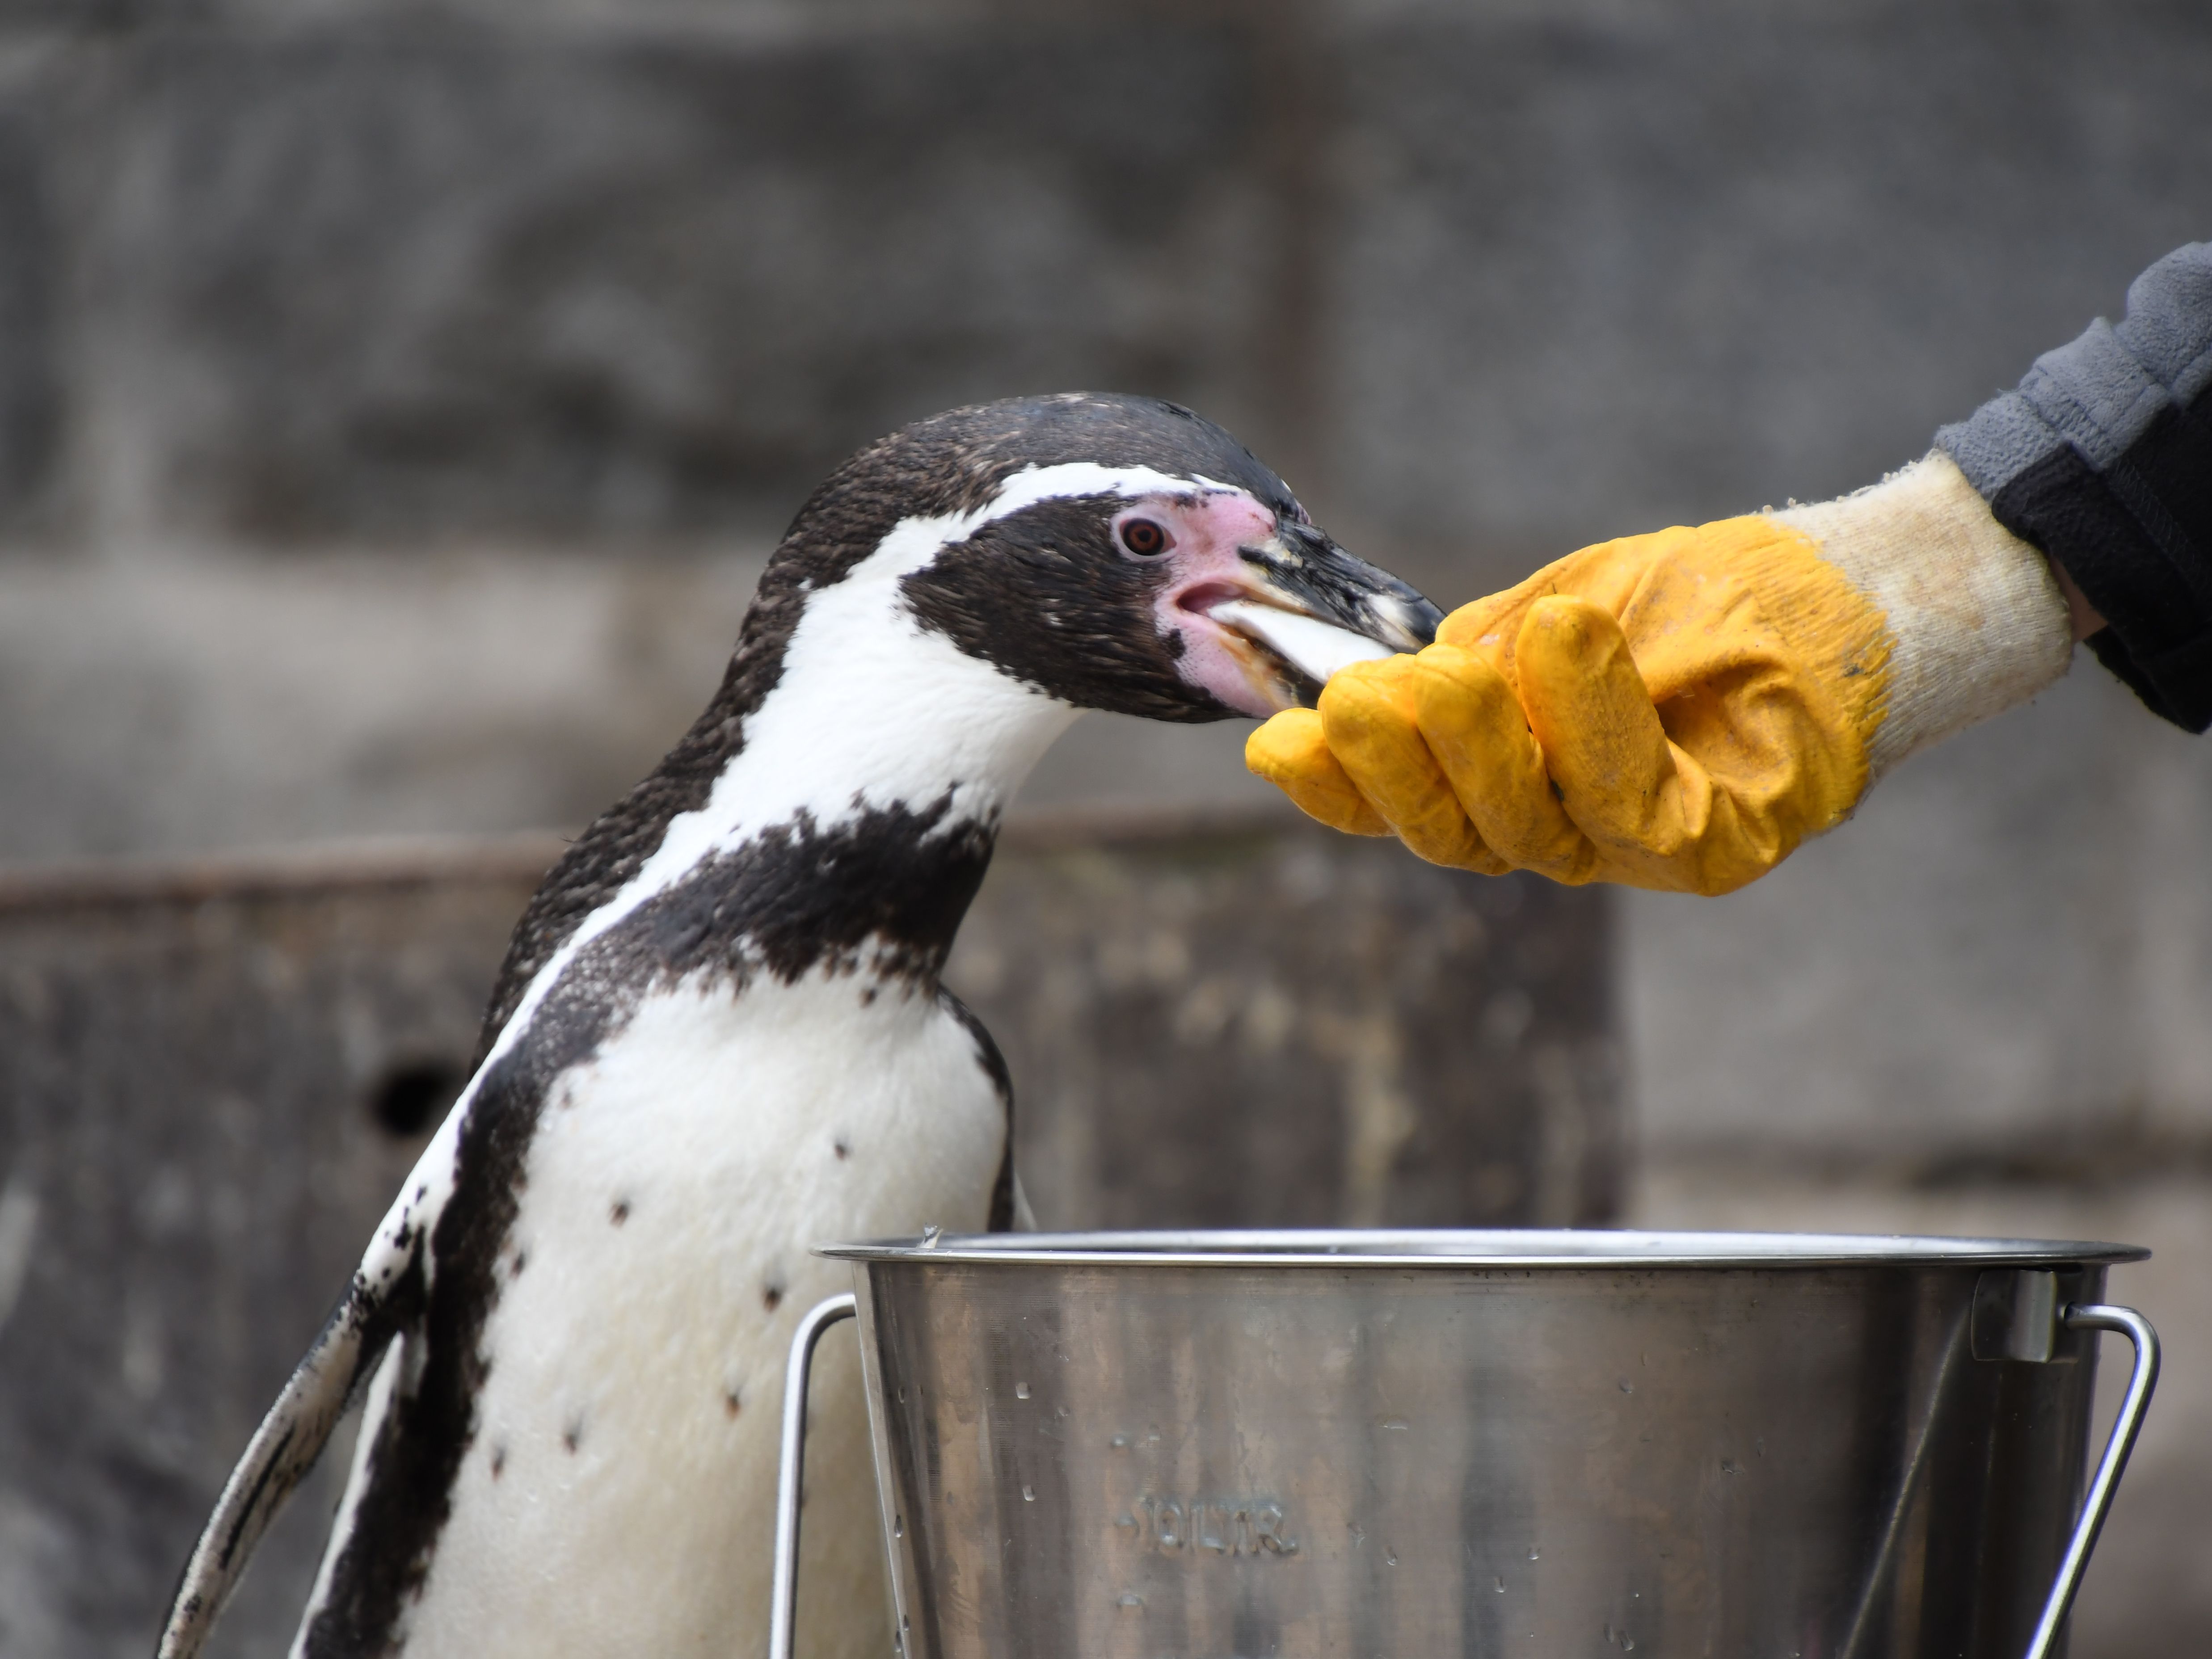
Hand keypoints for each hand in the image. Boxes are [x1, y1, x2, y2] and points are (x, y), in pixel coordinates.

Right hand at [1247, 454, 2073, 894]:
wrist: (1845, 592)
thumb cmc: (1701, 601)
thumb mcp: (1557, 609)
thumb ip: (1475, 658)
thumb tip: (1376, 684)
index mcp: (1512, 780)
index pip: (1404, 805)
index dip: (1337, 787)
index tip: (1277, 744)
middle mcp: (1567, 829)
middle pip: (1454, 833)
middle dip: (1394, 768)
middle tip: (1360, 698)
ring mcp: (1641, 847)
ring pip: (1529, 830)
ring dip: (1477, 749)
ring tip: (1450, 674)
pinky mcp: (1718, 842)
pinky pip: (1635, 804)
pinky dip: (1589, 726)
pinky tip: (1562, 642)